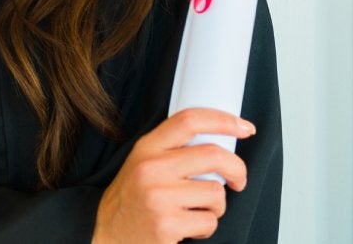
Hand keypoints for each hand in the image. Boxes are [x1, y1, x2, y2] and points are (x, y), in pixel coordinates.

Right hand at [93, 108, 252, 243]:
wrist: (108, 231)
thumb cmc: (133, 198)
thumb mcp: (143, 163)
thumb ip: (172, 149)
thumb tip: (218, 143)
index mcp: (147, 147)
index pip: (189, 120)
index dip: (222, 120)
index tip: (244, 127)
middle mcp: (151, 167)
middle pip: (213, 155)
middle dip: (237, 169)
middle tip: (239, 180)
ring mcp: (158, 196)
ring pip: (216, 193)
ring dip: (215, 207)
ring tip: (195, 211)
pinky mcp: (166, 223)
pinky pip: (209, 221)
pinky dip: (205, 227)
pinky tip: (188, 227)